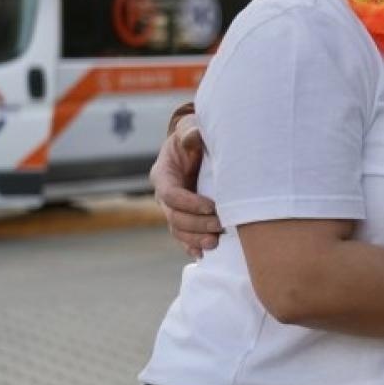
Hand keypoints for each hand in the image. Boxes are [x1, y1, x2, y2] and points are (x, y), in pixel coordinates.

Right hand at [150, 116, 219, 257]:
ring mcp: (173, 209)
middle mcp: (165, 195)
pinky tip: (201, 255)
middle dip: (196, 224)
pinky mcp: (183, 217)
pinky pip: (183, 236)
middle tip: (220, 226)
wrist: (196, 146)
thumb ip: (190, 132)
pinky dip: (191, 246)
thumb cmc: (193, 136)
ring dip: (195, 239)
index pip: (170, 194)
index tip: (211, 206)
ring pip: (178, 230)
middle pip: (174, 217)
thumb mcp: (190, 129)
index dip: (189, 203)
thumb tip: (193, 136)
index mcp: (163, 175)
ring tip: (214, 243)